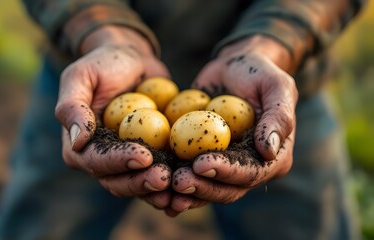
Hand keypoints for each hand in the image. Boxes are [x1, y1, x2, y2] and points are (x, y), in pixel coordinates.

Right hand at [55, 26, 172, 199]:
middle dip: (141, 183)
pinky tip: (191, 180)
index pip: (96, 161)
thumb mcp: (81, 77)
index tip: (144, 156)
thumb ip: (72, 107)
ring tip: (179, 185)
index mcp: (79, 146)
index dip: (119, 162)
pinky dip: (174, 181)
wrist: (132, 61)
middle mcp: (102, 160)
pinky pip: (161, 172)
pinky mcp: (150, 157)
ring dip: (158, 189)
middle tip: (164, 178)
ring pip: (140, 183)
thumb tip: (77, 141)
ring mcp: (126, 161)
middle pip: (118, 181)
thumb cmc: (103, 64)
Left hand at [168, 35, 298, 214]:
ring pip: (205, 187)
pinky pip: (187, 173)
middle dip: (201, 187)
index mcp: (273, 158)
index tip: (200, 164)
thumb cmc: (258, 72)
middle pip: (226, 189)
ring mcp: (224, 166)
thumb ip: (278, 116)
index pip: (250, 172)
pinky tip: (150, 181)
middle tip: (177, 181)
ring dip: (184, 192)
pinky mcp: (201, 158)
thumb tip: (268, 151)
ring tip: (161, 186)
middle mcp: (250, 168)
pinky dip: (170, 181)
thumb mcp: (276, 85)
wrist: (233, 68)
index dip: (226, 172)